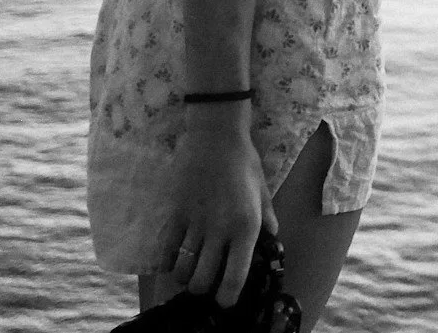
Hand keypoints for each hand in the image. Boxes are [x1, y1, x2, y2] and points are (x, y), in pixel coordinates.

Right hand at [159, 117, 276, 307]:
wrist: (216, 135)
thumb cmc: (244, 163)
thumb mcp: (263, 192)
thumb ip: (267, 220)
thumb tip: (271, 242)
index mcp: (246, 226)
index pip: (235, 276)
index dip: (228, 296)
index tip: (225, 302)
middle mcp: (220, 230)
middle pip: (203, 279)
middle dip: (203, 290)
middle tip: (206, 285)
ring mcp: (195, 223)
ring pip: (182, 269)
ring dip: (185, 277)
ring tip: (190, 272)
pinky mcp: (175, 214)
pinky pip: (166, 250)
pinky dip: (168, 262)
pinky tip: (174, 260)